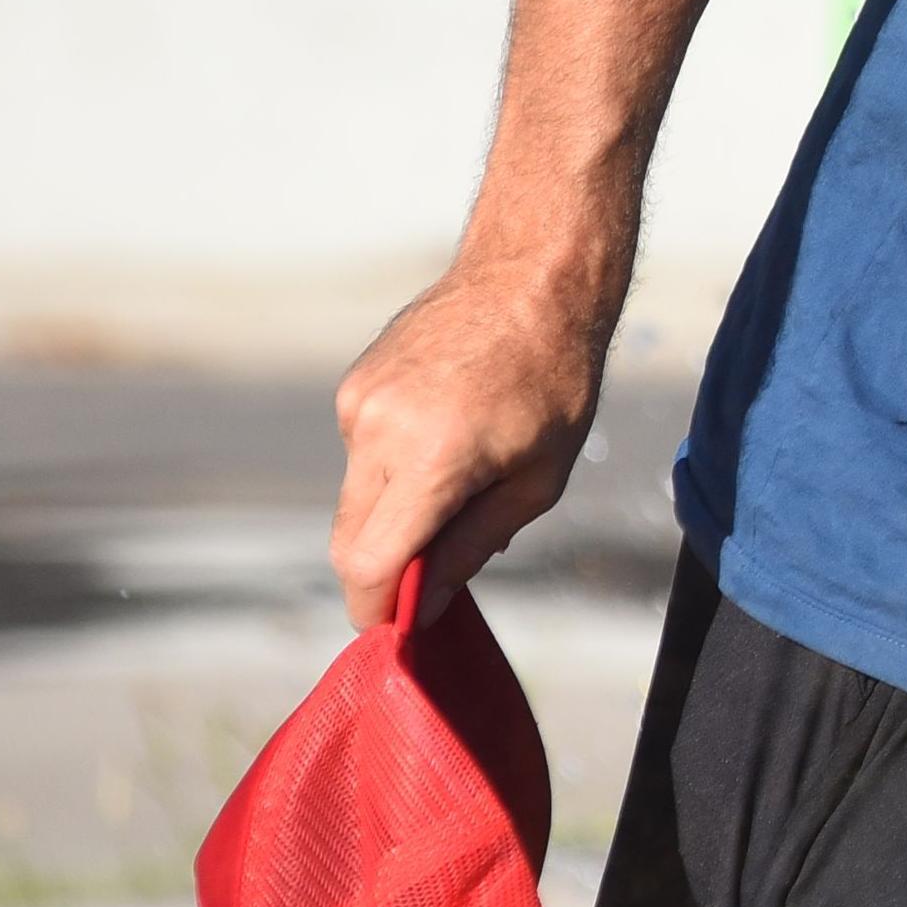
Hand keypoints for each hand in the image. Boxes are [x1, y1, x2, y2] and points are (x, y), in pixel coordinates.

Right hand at [328, 249, 614, 628]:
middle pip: (349, 539)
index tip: (397, 630)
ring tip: (461, 476)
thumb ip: (473, 545)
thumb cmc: (556, 380)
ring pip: (353, 498)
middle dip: (382, 571)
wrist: (532, 276)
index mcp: (429, 460)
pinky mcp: (351, 386)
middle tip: (431, 577)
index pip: (367, 564)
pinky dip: (392, 467)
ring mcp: (356, 405)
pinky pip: (360, 454)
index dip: (375, 609)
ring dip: (393, 512)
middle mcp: (377, 432)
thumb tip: (425, 602)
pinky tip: (445, 433)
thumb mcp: (539, 479)